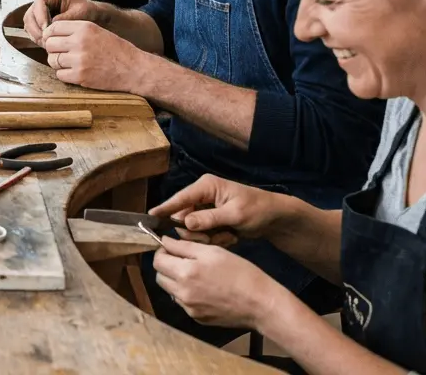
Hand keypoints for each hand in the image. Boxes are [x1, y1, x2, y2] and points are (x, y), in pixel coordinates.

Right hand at [22, 0, 100, 40]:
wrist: (92, 16)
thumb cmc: (87, 11)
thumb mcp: (80, 13)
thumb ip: (65, 19)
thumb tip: (50, 28)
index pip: (39, 4)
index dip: (40, 17)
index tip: (47, 29)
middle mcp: (42, 2)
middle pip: (30, 15)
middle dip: (36, 29)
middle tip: (46, 41)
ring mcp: (39, 12)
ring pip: (29, 24)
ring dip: (35, 35)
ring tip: (47, 45)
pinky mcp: (39, 23)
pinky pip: (32, 31)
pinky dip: (36, 38)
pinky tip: (46, 45)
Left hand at [40, 19, 143, 90]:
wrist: (134, 69)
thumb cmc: (116, 49)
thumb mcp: (97, 31)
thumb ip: (76, 30)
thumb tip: (50, 34)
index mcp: (84, 28)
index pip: (53, 27)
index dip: (50, 34)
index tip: (53, 40)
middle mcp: (80, 42)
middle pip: (49, 44)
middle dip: (53, 50)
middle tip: (61, 53)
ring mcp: (79, 60)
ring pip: (52, 60)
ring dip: (58, 63)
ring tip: (69, 63)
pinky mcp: (80, 76)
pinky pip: (60, 74)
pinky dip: (64, 74)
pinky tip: (75, 72)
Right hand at [151, 174, 284, 243]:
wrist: (276, 218)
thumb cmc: (258, 210)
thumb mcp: (235, 215)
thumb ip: (209, 219)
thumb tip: (185, 223)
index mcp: (206, 186)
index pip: (181, 198)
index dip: (165, 208)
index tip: (149, 218)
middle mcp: (203, 195)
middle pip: (184, 216)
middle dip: (196, 231)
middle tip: (213, 238)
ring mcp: (207, 207)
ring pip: (192, 227)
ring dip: (208, 237)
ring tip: (227, 237)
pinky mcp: (211, 219)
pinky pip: (203, 232)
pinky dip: (214, 238)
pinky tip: (229, 237)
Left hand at [152, 237, 284, 328]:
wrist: (261, 304)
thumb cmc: (241, 273)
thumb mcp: (213, 252)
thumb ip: (184, 246)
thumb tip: (164, 241)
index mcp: (185, 273)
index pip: (157, 261)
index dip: (162, 251)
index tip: (173, 248)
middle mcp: (183, 293)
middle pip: (160, 276)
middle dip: (167, 266)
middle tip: (183, 260)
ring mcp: (189, 308)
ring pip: (170, 290)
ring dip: (175, 280)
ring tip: (196, 274)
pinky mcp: (197, 318)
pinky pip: (183, 303)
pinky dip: (187, 294)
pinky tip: (205, 289)